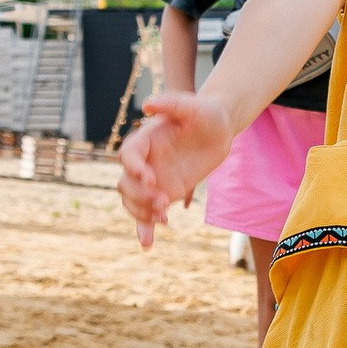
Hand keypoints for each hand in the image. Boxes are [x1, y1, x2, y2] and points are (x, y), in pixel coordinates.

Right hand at [116, 90, 238, 245]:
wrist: (220, 130)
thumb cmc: (206, 113)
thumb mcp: (195, 106)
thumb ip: (172, 103)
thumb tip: (147, 104)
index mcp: (145, 139)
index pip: (127, 155)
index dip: (134, 169)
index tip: (153, 179)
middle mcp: (144, 161)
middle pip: (126, 183)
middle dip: (140, 196)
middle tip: (165, 201)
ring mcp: (153, 180)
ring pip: (132, 202)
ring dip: (142, 214)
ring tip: (163, 217)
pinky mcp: (165, 193)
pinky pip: (148, 214)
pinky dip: (145, 229)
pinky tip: (148, 244)